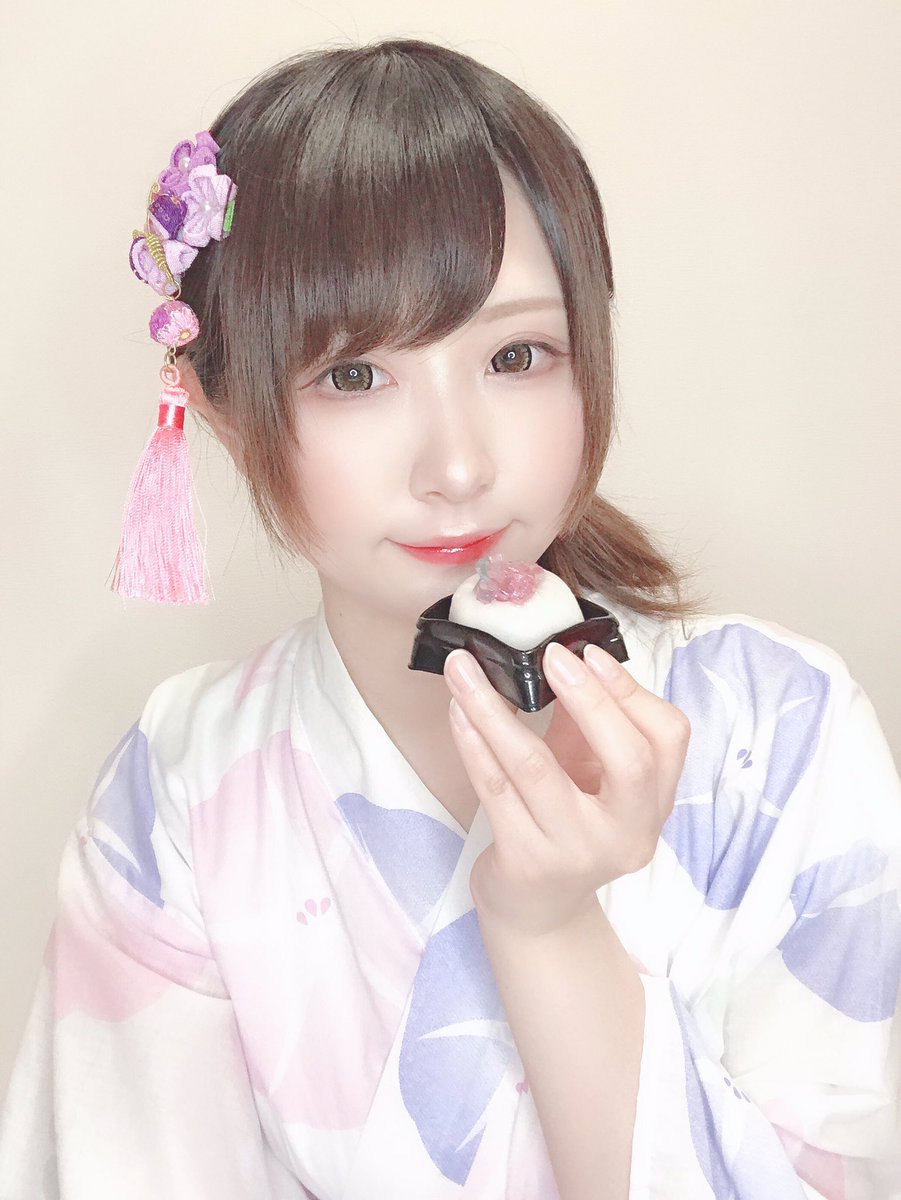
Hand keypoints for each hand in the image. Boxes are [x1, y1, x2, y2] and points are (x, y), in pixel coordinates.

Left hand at [443, 641, 689, 936]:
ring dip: (495, 710)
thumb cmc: (565, 822)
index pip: (668, 738)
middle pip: (630, 761)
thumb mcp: (587, 772)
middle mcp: (627, 834)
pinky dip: (473, 744)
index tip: (587, 651)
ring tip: (466, 669)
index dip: (630, 691)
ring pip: (537, 769)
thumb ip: (585, 722)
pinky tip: (458, 711)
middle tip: (549, 656)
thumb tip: (562, 659)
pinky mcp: (526, 862)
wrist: (536, 908)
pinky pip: (494, 790)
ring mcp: (576, 852)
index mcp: (653, 804)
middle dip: (591, 700)